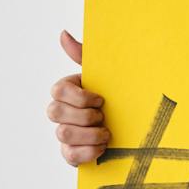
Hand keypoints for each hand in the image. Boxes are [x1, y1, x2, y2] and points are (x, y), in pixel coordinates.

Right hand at [47, 29, 109, 165]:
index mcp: (67, 91)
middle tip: (103, 116)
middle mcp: (61, 112)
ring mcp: (64, 134)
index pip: (58, 90)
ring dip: (90, 133)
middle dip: (85, 115)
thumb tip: (63, 34)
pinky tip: (103, 147)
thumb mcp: (104, 75)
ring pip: (63, 133)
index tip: (101, 99)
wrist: (133, 125)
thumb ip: (83, 55)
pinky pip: (69, 155)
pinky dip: (89, 151)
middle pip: (55, 112)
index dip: (80, 97)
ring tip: (106, 133)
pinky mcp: (71, 154)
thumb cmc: (116, 96)